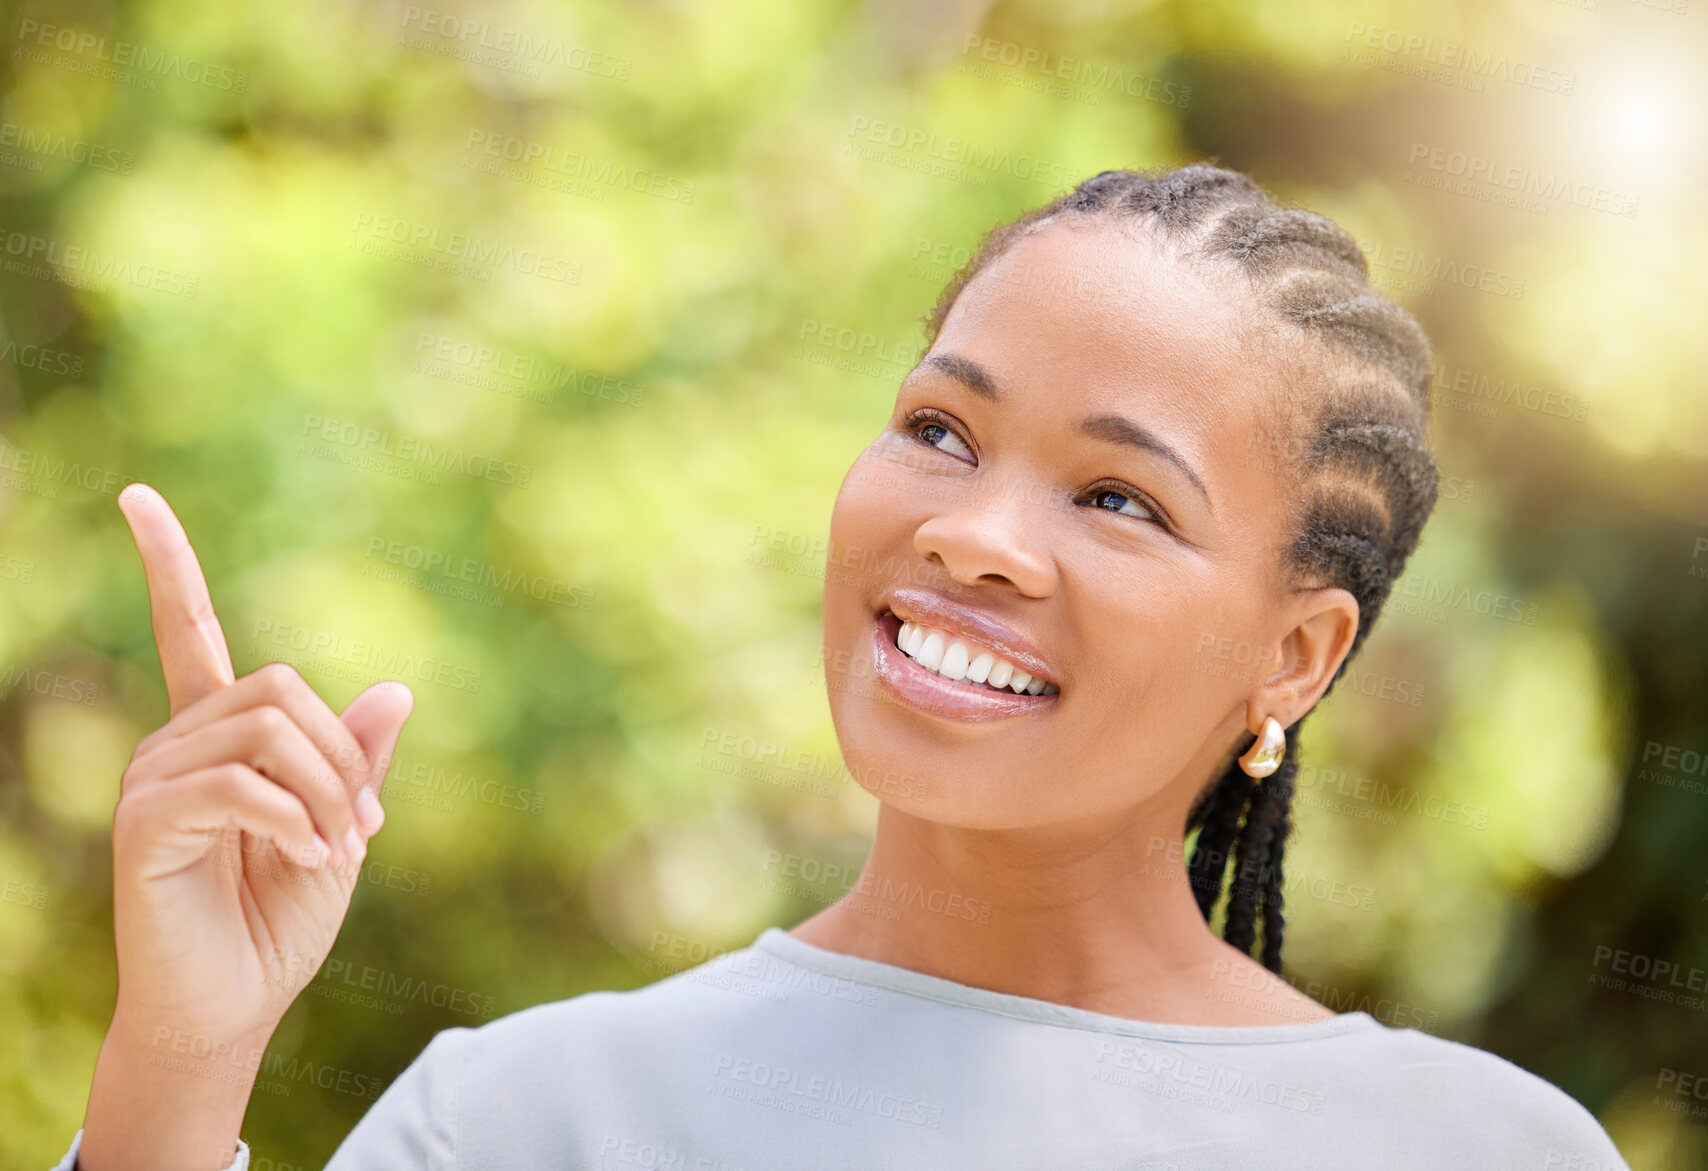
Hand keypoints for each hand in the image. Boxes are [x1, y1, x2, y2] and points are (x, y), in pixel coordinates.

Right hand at [78, 483, 414, 1169]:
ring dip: (327, 794)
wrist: (232, 1006)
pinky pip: (241, 784)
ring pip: (267, 729)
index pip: (186, 630)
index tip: (137, 496)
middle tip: (362, 832)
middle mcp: (175, 743)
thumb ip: (355, 763)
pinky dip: (296, 820)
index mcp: (219, 736)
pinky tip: (308, 859)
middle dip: (341, 759)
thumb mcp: (340, 829)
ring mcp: (154, 779)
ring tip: (334, 853)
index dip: (166, 564)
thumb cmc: (278, 919)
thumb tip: (394, 688)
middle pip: (278, 689)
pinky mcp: (148, 823)